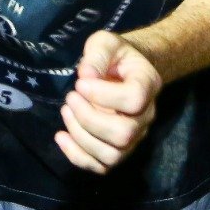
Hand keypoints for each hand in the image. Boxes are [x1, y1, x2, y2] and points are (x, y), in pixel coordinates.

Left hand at [55, 31, 160, 173]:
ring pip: (112, 155)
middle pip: (123, 133)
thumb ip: (97, 54)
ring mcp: (135, 137)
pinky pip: (102, 167)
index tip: (80, 84)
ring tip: (66, 111)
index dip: (103, 95)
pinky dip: (77, 156)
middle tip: (70, 98)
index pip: (134, 99)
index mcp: (148, 84)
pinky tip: (61, 136)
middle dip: (89, 119)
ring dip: (81, 137)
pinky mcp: (119, 150)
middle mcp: (146, 115)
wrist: (125, 71)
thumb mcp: (106, 42)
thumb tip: (85, 75)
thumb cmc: (116, 56)